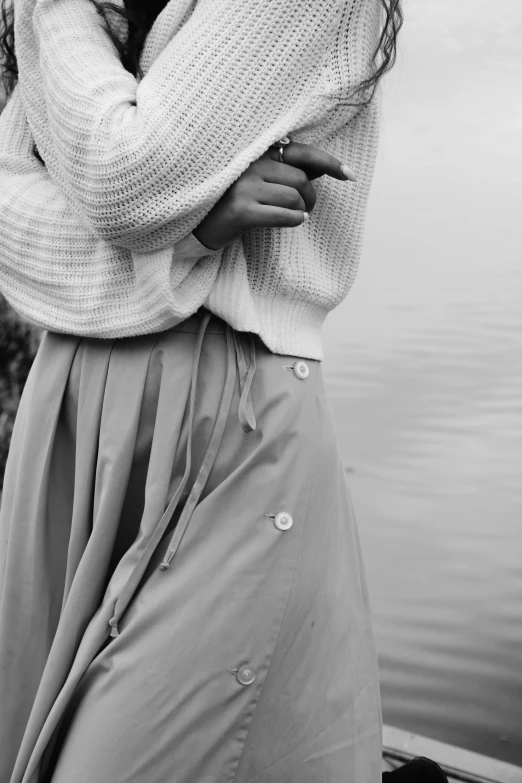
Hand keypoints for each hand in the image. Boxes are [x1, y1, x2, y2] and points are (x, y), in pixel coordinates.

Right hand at [192, 142, 355, 250]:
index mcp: (254, 153)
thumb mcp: (255, 181)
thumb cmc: (228, 203)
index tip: (350, 175)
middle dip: (311, 197)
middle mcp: (249, 165)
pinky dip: (295, 220)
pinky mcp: (241, 210)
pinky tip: (292, 221)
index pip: (300, 152)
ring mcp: (243, 187)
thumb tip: (320, 170)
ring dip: (303, 210)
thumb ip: (283, 172)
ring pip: (295, 196)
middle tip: (307, 207)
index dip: (329, 163)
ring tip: (296, 215)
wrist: (193, 226)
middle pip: (301, 179)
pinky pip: (285, 215)